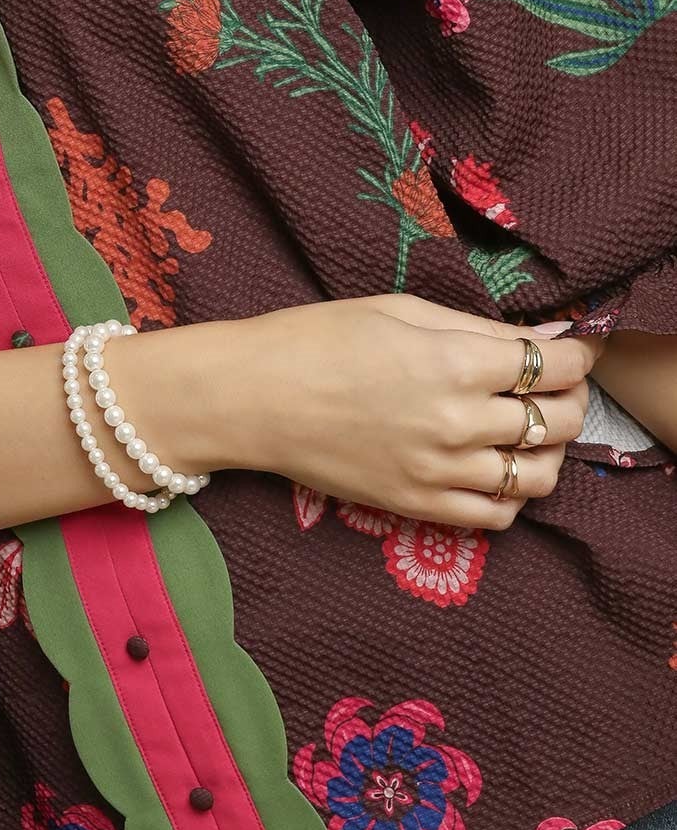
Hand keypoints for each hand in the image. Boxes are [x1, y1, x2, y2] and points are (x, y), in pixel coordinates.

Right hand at [227, 291, 601, 528]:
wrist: (251, 396)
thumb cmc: (317, 338)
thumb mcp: (401, 312)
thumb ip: (478, 329)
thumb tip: (543, 336)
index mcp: (455, 363)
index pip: (553, 366)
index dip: (577, 356)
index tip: (574, 350)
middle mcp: (458, 423)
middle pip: (556, 421)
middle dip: (570, 399)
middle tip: (557, 386)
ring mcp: (439, 472)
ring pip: (537, 475)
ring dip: (549, 450)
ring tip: (531, 431)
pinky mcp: (416, 506)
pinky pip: (495, 516)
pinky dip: (512, 495)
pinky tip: (497, 469)